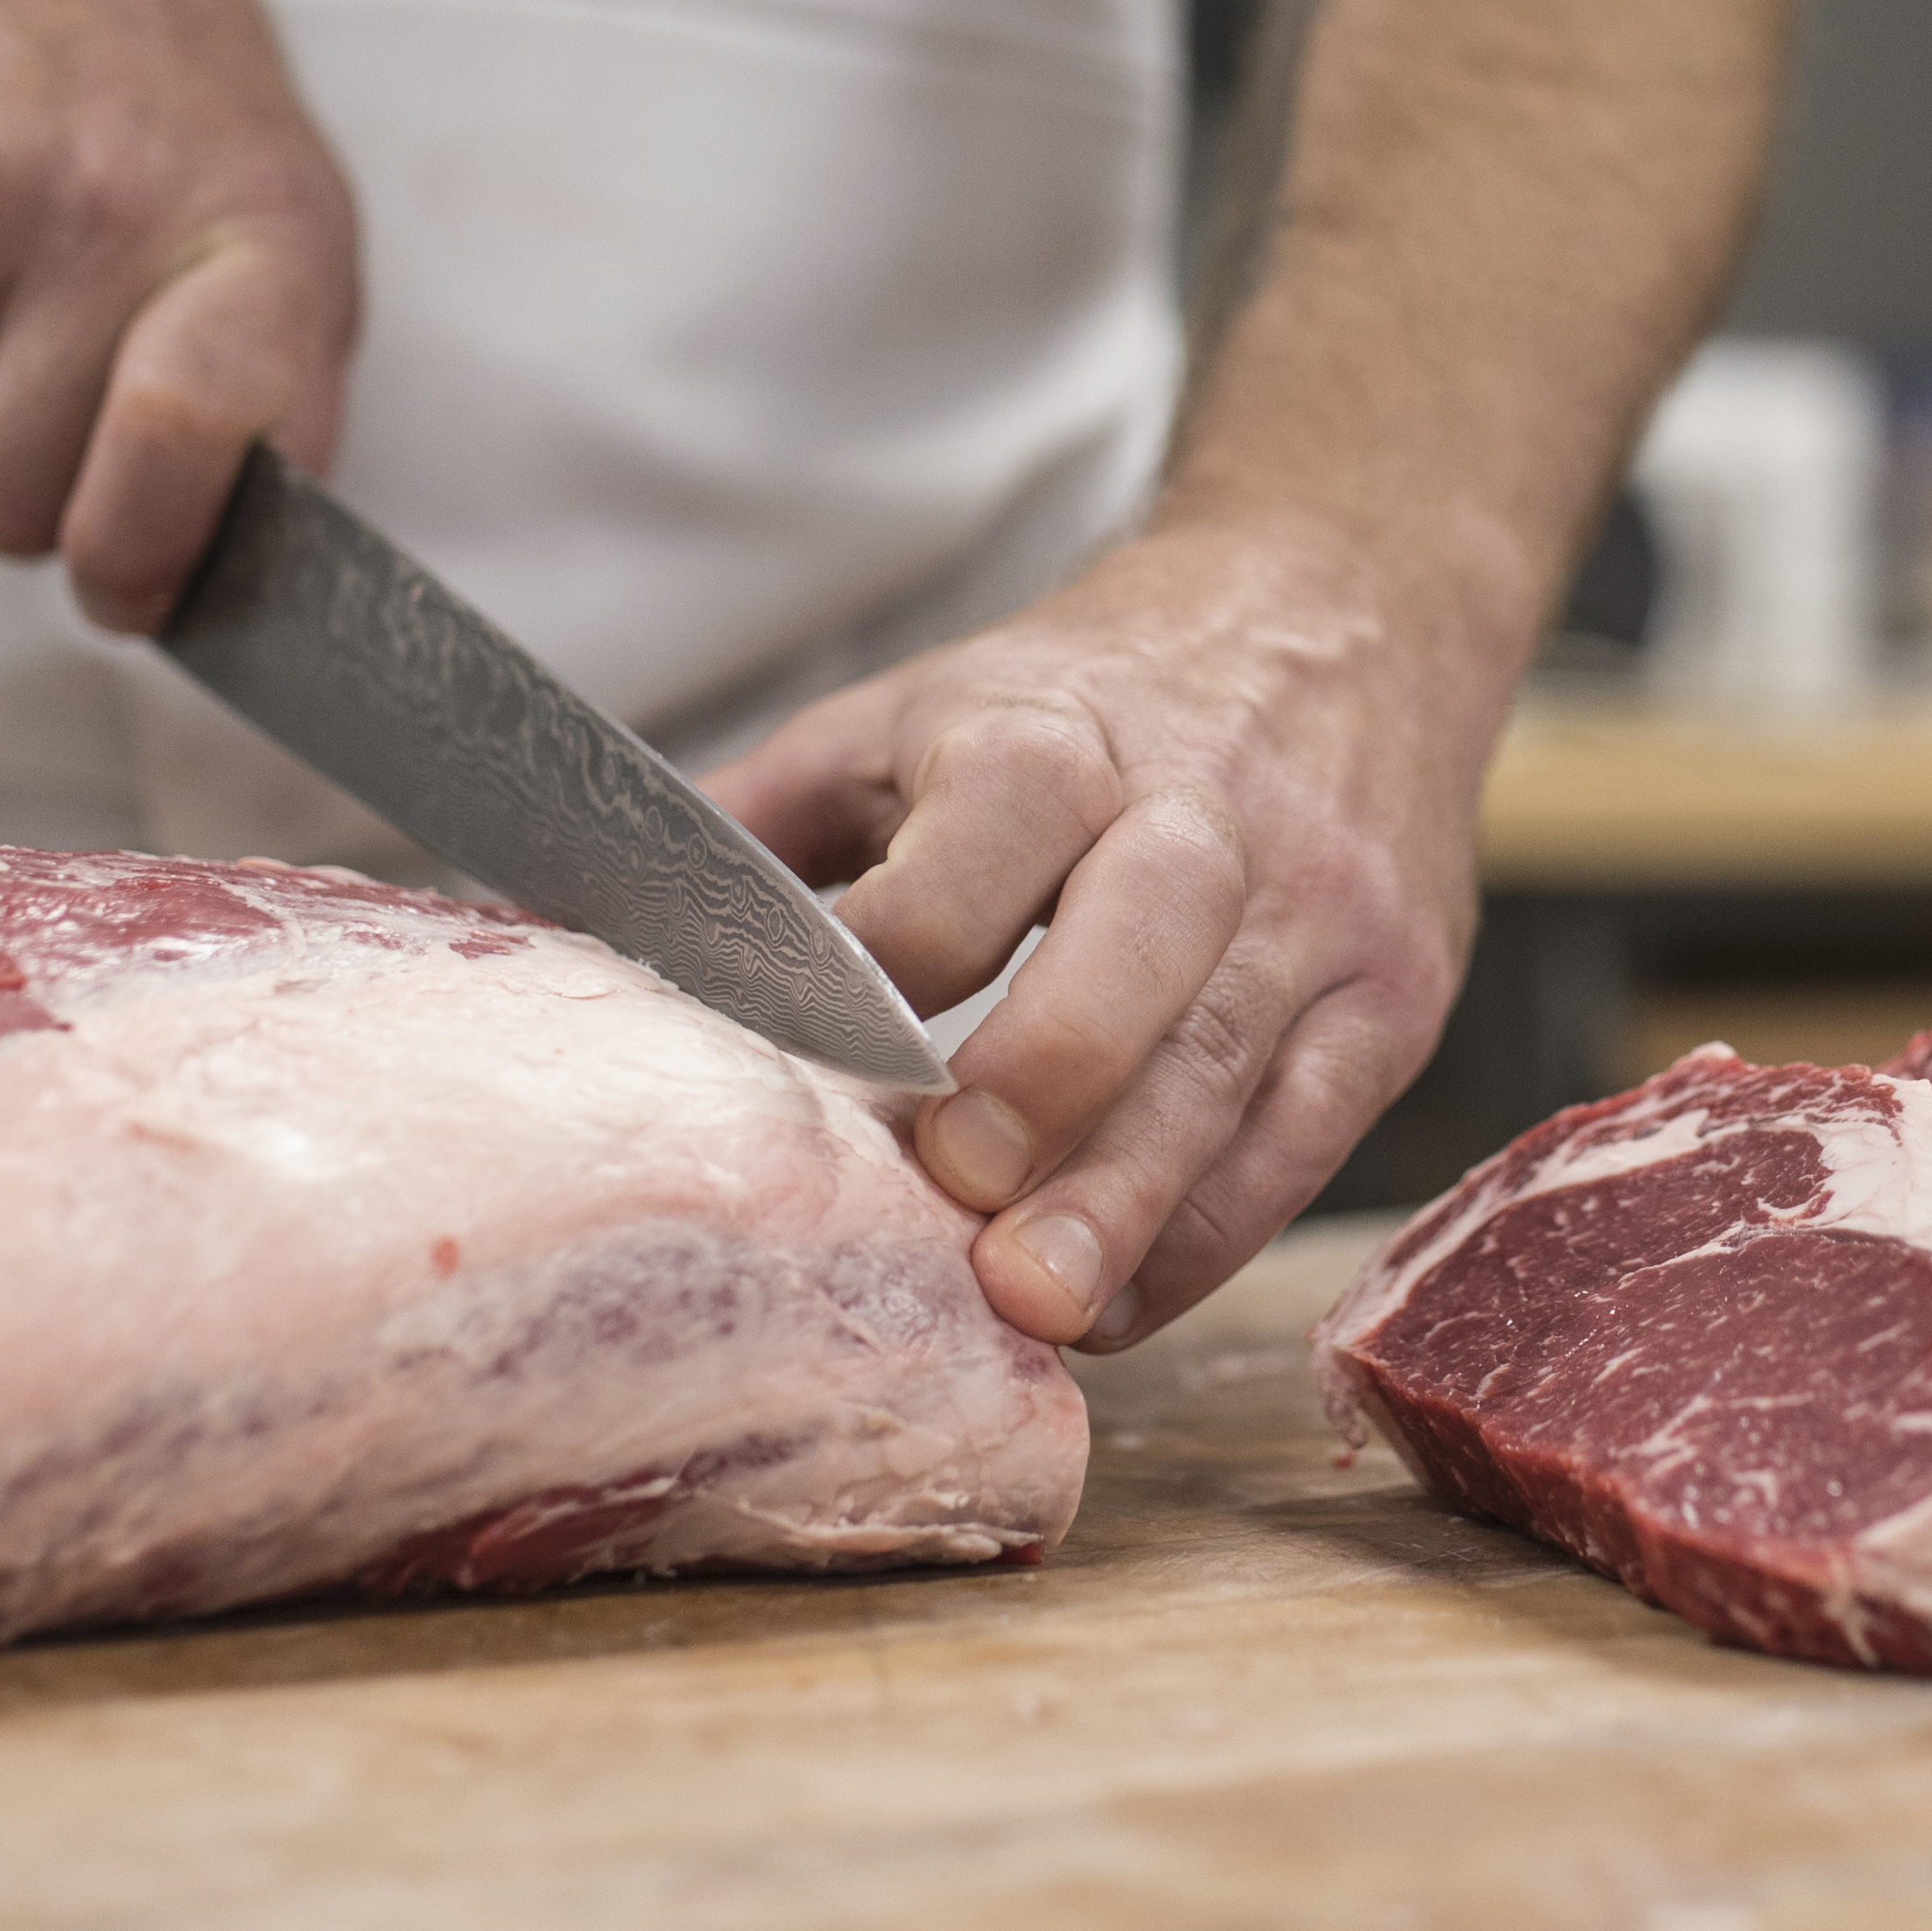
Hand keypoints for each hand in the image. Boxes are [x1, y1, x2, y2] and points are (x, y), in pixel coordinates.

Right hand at [0, 0, 361, 632]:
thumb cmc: (171, 109)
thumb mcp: (292, 238)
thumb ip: (276, 421)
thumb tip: (203, 593)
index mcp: (258, 239)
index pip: (191, 434)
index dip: (141, 551)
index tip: (126, 582)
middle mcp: (109, 198)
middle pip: (9, 496)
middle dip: (26, 495)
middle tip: (54, 405)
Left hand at [710, 519, 1497, 1353]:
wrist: (1342, 622)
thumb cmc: (1086, 701)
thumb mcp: (914, 711)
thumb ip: (758, 819)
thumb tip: (540, 912)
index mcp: (1055, 734)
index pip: (973, 855)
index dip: (888, 962)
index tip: (820, 1058)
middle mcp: (1202, 815)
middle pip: (1140, 949)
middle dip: (1052, 1080)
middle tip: (963, 1195)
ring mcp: (1317, 910)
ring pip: (1231, 1065)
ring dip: (1134, 1200)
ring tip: (1042, 1308)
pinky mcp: (1391, 997)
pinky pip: (1304, 1136)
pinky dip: (1208, 1232)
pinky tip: (1120, 1301)